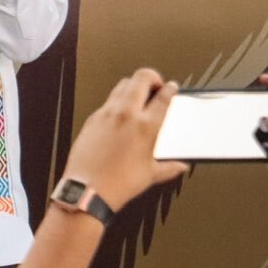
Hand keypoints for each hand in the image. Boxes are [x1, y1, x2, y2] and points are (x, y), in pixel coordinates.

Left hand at [60, 70, 191, 212]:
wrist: (87, 189)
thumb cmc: (118, 183)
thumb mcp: (151, 174)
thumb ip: (170, 167)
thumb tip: (180, 166)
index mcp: (146, 126)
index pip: (163, 96)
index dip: (171, 88)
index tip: (172, 87)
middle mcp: (125, 115)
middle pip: (141, 78)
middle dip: (152, 77)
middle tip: (156, 85)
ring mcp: (106, 114)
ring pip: (121, 85)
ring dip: (133, 86)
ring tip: (139, 95)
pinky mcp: (91, 119)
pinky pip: (107, 101)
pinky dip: (117, 101)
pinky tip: (120, 113)